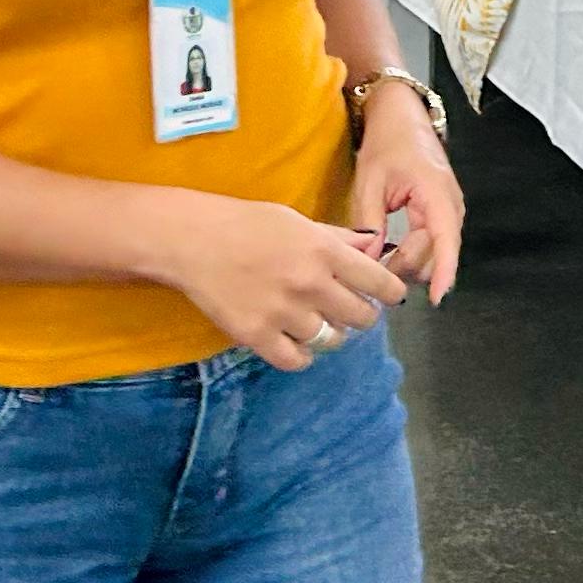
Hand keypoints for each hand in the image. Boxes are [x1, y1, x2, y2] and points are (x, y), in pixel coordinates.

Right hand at [162, 196, 407, 370]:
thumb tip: (374, 244)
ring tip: (315, 321)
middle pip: (362, 318)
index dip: (390, 293)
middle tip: (348, 309)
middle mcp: (310, 284)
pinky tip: (295, 341)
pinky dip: (301, 355)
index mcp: (324, 251)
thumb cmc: (248, 224)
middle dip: (361, 315)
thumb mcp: (298, 221)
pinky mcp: (257, 335)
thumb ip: (338, 238)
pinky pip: (296, 360)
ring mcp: (283, 313)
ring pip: (331, 340)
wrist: (193, 240)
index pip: (379, 283)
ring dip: (329, 333)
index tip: (387, 297)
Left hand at [349, 81, 465, 303]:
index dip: (443, 273)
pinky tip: (388, 252)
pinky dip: (410, 252)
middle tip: (370, 267)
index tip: (436, 300)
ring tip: (375, 257)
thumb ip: (369, 223)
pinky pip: (430, 242)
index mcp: (436, 193)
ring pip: (433, 251)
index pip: (446, 241)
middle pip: (434, 253)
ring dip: (407, 261)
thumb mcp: (370, 181)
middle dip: (405, 267)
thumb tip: (367, 260)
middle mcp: (450, 205)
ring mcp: (448, 209)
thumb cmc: (387, 143)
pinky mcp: (440, 213)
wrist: (401, 118)